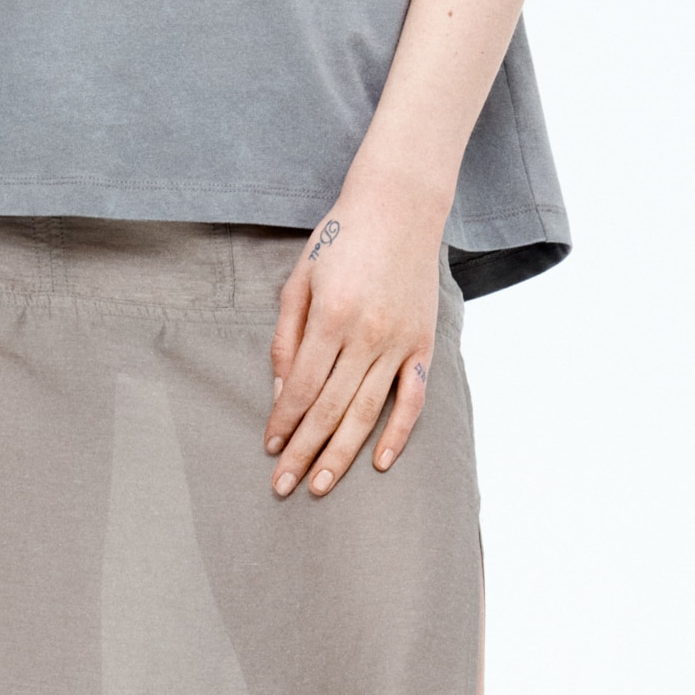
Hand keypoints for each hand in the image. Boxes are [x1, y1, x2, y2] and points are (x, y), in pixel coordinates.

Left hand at [265, 165, 445, 500]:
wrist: (399, 206)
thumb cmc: (340, 240)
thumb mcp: (299, 280)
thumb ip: (287, 339)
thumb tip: (282, 395)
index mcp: (331, 317)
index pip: (302, 388)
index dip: (284, 423)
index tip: (269, 449)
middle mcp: (368, 335)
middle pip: (331, 409)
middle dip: (304, 452)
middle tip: (284, 487)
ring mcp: (400, 342)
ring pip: (368, 413)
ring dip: (342, 454)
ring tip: (320, 486)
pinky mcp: (424, 344)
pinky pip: (413, 399)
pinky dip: (398, 433)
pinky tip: (379, 462)